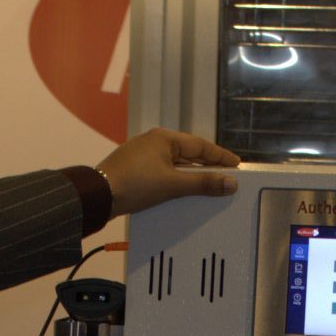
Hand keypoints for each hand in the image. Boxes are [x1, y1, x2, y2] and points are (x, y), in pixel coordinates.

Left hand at [96, 126, 240, 218]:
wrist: (98, 196)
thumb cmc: (137, 184)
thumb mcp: (173, 185)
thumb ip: (203, 183)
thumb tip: (231, 183)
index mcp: (164, 139)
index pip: (200, 146)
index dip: (220, 156)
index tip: (237, 165)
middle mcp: (154, 142)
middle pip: (188, 154)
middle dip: (207, 167)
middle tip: (226, 178)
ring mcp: (142, 156)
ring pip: (175, 165)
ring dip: (191, 177)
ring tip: (208, 189)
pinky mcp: (134, 170)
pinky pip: (163, 174)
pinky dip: (176, 182)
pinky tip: (183, 195)